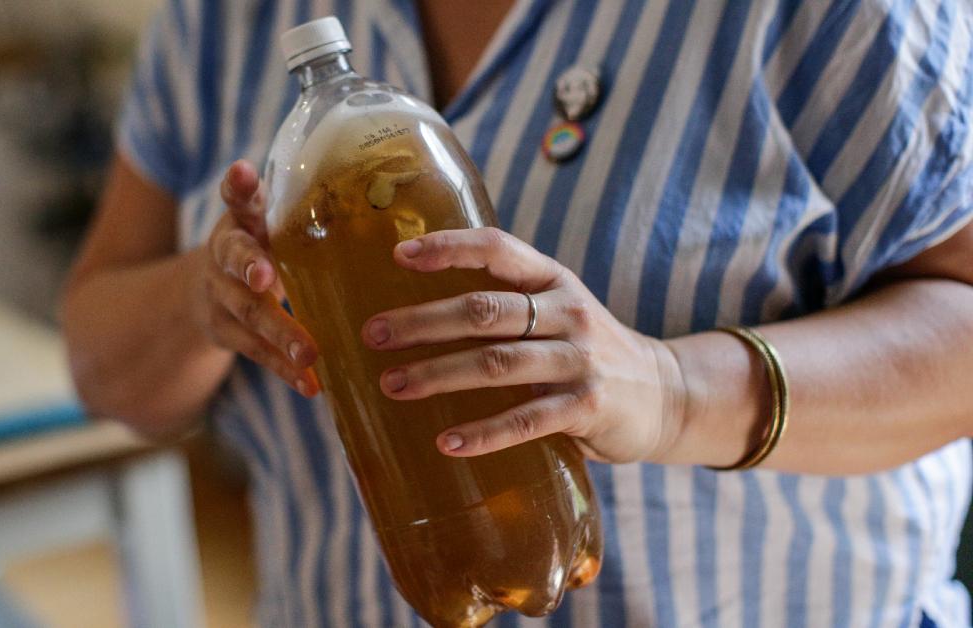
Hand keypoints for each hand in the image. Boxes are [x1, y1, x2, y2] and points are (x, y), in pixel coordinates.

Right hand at [198, 160, 318, 395]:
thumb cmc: (266, 248)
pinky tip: (311, 384)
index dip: (237, 185)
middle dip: (249, 265)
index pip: (236, 195)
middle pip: (233, 256)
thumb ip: (311, 210)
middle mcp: (224, 251)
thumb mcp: (277, 223)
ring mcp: (221, 294)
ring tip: (308, 353)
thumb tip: (391, 196)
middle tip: (265, 278)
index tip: (243, 173)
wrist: (205, 293)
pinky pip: (256, 351)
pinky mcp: (226, 332)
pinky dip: (284, 369)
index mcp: (244, 218)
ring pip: (247, 312)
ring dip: (278, 332)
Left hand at [361, 227, 686, 462]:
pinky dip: (484, 433)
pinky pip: (527, 420)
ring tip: (393, 385)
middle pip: (483, 311)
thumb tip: (415, 310)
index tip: (399, 256)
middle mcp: (567, 312)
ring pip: (496, 363)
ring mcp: (579, 359)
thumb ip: (505, 306)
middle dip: (422, 322)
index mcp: (552, 279)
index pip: (497, 248)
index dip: (449, 247)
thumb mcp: (556, 312)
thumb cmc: (586, 352)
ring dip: (438, 374)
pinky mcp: (589, 406)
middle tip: (374, 334)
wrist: (666, 394)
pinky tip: (447, 442)